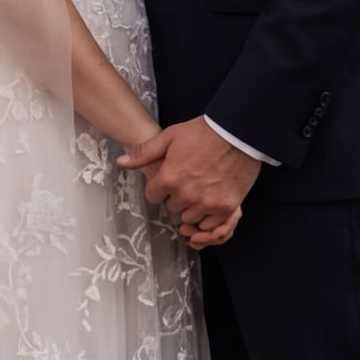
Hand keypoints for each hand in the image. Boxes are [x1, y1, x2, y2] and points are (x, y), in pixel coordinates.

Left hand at [118, 118, 258, 245]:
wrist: (237, 133)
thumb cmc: (202, 133)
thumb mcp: (170, 137)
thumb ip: (144, 153)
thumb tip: (121, 163)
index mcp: (169, 178)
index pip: (153, 197)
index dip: (159, 187)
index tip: (169, 179)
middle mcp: (186, 195)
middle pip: (171, 208)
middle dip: (176, 197)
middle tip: (187, 181)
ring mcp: (206, 204)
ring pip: (189, 219)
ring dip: (192, 208)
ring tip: (200, 190)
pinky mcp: (225, 208)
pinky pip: (209, 225)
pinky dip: (208, 217)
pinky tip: (211, 200)